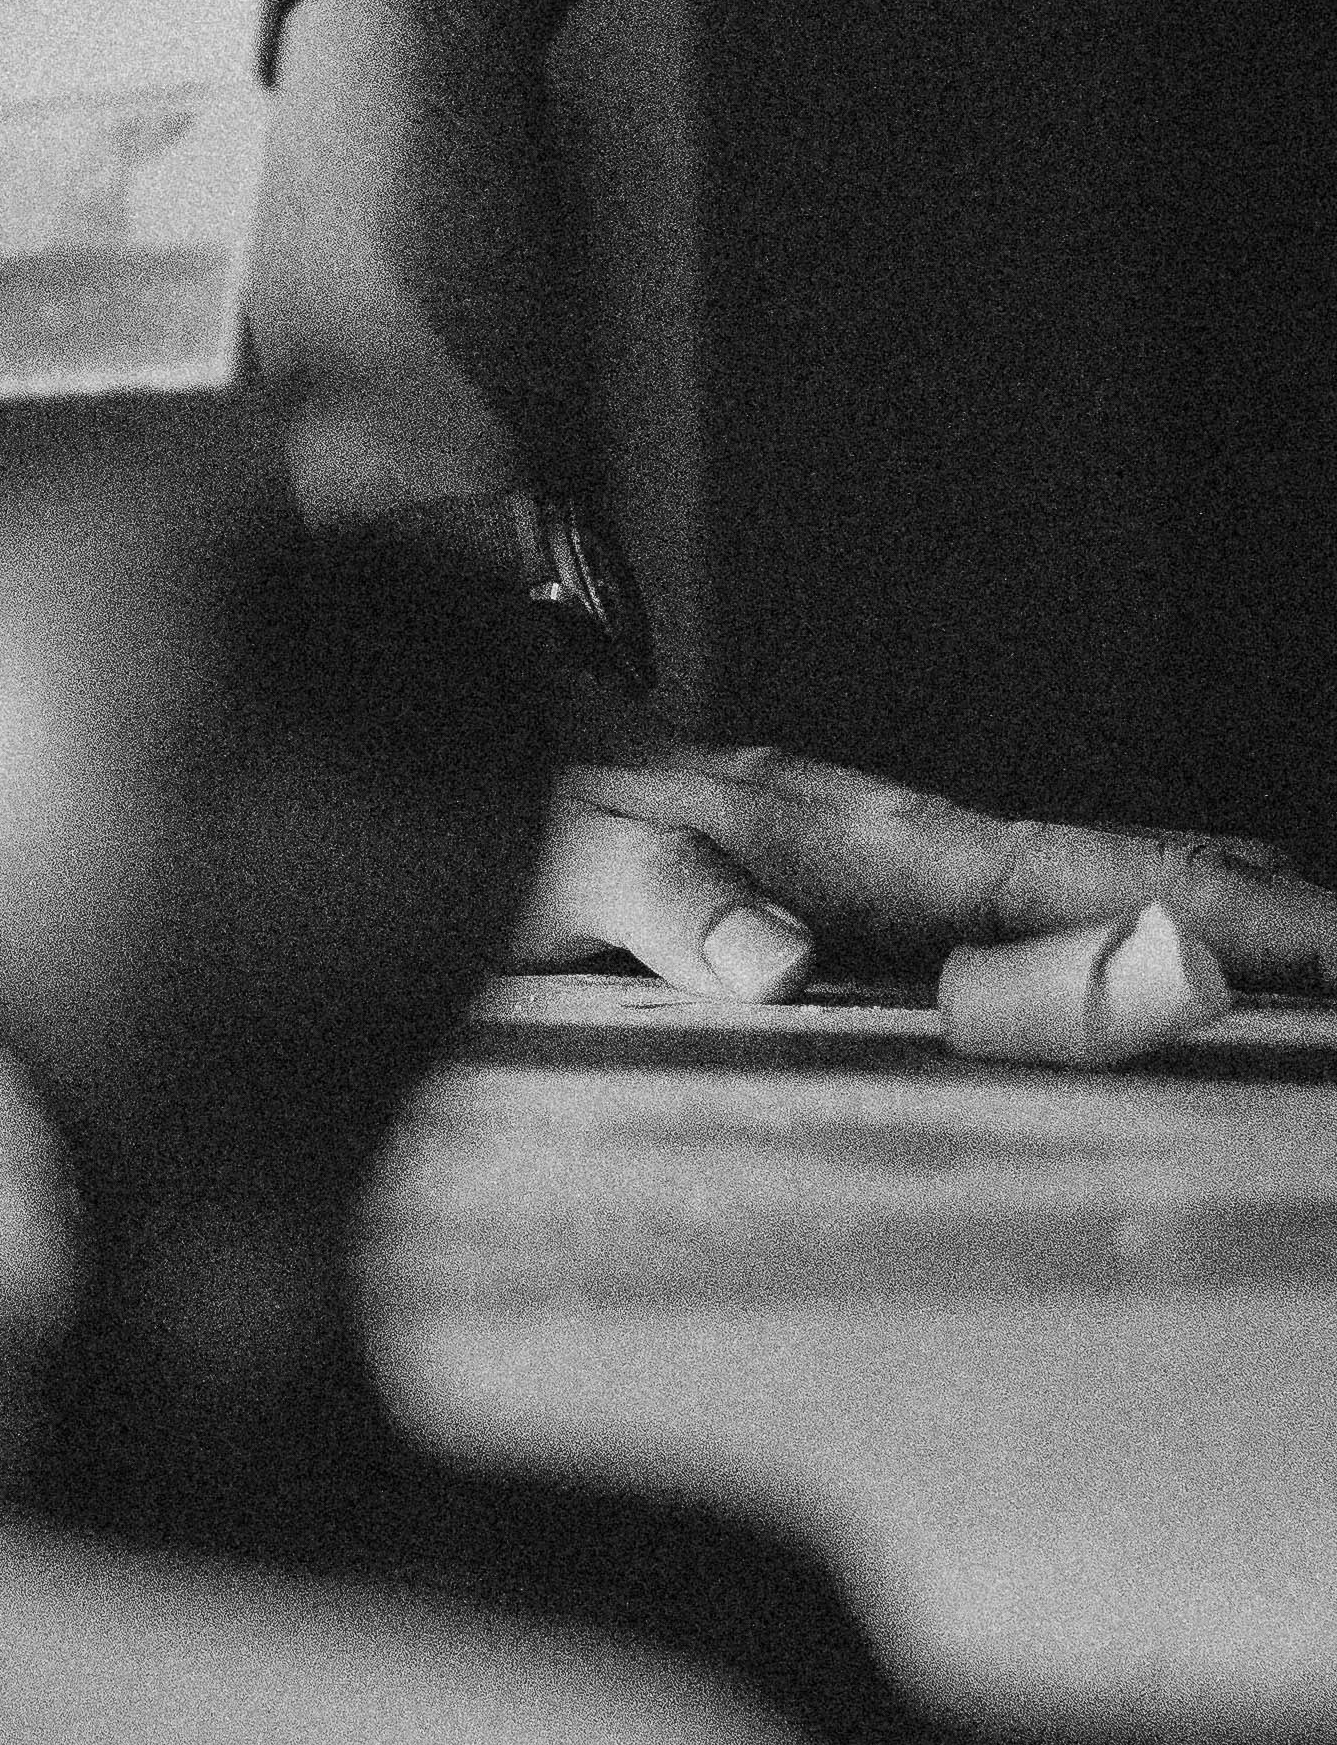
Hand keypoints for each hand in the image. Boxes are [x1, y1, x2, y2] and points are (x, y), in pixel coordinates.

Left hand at [522, 744, 1336, 999]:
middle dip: (1268, 920)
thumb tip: (779, 965)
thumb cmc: (536, 816)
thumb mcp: (570, 861)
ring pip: (1096, 902)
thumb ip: (666, 906)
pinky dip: (1133, 950)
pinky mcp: (880, 919)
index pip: (1076, 876)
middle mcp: (914, 855)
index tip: (1328, 938)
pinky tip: (1183, 986)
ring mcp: (905, 885)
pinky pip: (1033, 937)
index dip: (1210, 913)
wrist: (492, 759)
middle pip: (1127, 880)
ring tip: (1325, 974)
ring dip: (1220, 935)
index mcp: (871, 843)